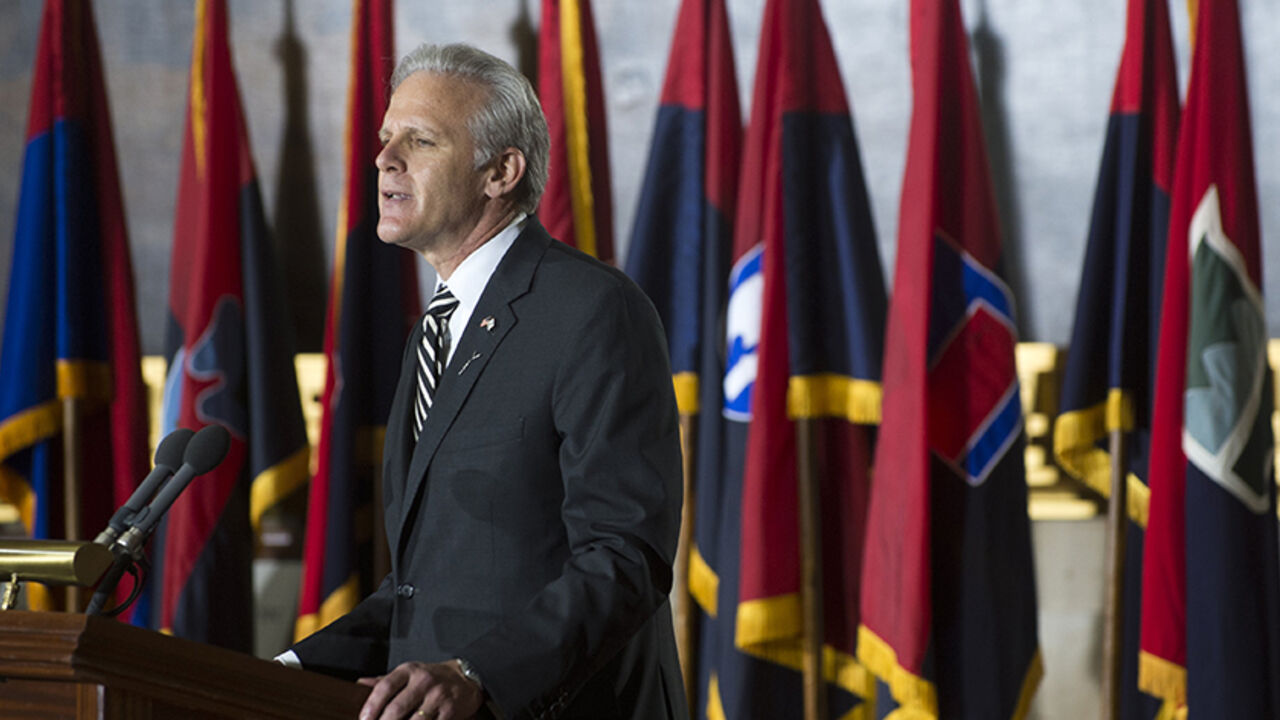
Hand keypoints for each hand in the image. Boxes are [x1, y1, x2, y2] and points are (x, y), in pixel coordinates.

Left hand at [357, 660, 483, 719]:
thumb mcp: (408, 674)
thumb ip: (384, 681)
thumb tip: (359, 684)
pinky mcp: (450, 711)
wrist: (465, 678)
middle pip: (397, 708)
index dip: (371, 705)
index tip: (363, 719)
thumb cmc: (431, 678)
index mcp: (409, 671)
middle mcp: (424, 681)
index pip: (385, 686)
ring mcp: (438, 696)